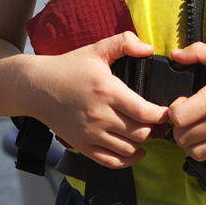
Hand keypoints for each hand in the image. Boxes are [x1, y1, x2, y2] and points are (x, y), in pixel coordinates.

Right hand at [33, 31, 168, 167]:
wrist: (37, 87)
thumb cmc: (69, 67)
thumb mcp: (96, 49)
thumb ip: (124, 42)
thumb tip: (148, 48)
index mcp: (107, 90)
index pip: (143, 111)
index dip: (161, 114)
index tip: (168, 110)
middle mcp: (99, 115)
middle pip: (139, 133)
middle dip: (153, 127)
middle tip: (156, 119)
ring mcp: (90, 134)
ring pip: (128, 149)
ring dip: (141, 143)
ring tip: (144, 131)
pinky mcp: (82, 146)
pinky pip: (110, 162)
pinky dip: (127, 160)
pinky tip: (135, 151)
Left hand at [168, 43, 205, 170]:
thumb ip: (199, 52)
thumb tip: (175, 54)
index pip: (177, 118)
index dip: (174, 110)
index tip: (184, 101)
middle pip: (182, 139)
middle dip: (180, 127)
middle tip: (190, 115)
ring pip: (196, 154)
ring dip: (192, 143)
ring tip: (200, 128)